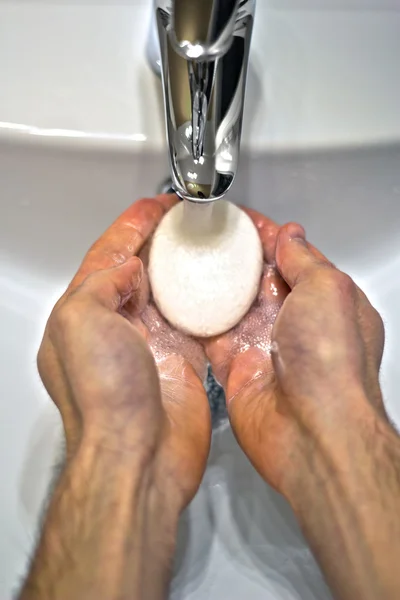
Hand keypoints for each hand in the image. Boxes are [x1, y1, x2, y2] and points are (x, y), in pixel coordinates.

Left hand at [38, 195, 210, 510]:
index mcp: (85, 312)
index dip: (135, 224)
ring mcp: (150, 342)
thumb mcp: (80, 321)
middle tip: (189, 220)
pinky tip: (223, 286)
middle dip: (164, 240)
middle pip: (142, 268)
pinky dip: (209, 300)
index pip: (110, 252)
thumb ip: (102, 281)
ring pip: (171, 291)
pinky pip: (196, 319)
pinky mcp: (180, 359)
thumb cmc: (105, 400)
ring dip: (188, 267)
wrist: (139, 456)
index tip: (159, 206)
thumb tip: (132, 270)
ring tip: (209, 245)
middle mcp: (116, 325)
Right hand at [205, 211, 384, 497]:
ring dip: (212, 285)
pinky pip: (211, 336)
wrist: (311, 430)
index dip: (267, 235)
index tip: (242, 220)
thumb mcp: (328, 290)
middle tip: (208, 236)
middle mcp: (294, 323)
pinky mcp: (237, 368)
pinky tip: (180, 299)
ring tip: (188, 259)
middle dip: (235, 257)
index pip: (292, 256)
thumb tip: (290, 237)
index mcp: (324, 301)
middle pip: (258, 279)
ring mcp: (264, 345)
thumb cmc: (333, 365)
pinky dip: (196, 318)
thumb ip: (304, 260)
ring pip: (232, 305)